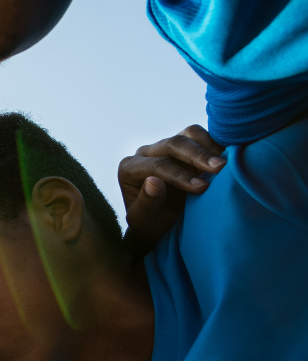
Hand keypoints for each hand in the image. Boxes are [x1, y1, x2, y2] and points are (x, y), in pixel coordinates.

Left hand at [119, 125, 224, 257]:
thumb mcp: (143, 222)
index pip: (157, 165)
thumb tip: (153, 182)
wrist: (161, 226)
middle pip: (173, 144)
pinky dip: (218, 144)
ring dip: (210, 146)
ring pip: (189, 134)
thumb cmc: (150, 226)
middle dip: (198, 156)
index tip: (201, 188)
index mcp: (129, 168)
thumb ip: (145, 204)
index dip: (180, 175)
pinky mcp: (187, 146)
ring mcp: (167, 146)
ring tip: (226, 164)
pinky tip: (230, 158)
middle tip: (220, 168)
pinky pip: (204, 136)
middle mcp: (147, 153)